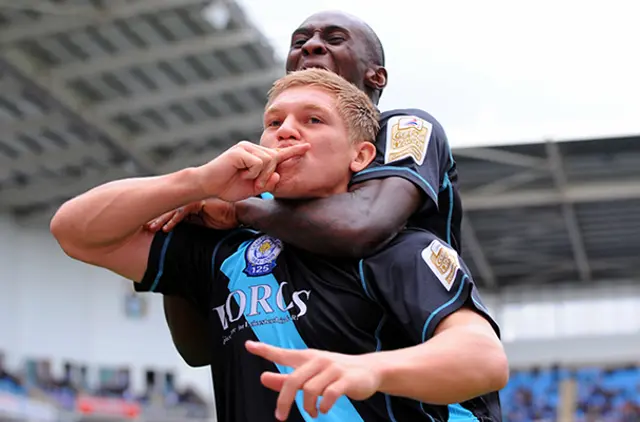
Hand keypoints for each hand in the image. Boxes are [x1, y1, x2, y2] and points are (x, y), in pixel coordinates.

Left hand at [145, 198, 237, 231]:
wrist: (238, 216)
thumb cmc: (225, 222)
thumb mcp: (205, 228)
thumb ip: (193, 229)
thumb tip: (182, 243)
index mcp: (192, 208)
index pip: (172, 212)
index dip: (161, 219)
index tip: (151, 229)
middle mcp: (191, 202)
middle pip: (169, 209)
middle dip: (156, 218)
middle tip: (146, 228)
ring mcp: (195, 200)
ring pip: (173, 209)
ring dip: (162, 219)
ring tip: (153, 228)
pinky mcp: (199, 202)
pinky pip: (183, 210)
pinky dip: (174, 219)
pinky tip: (167, 227)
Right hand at [198, 141, 309, 201]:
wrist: (207, 186)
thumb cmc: (228, 187)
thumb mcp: (253, 188)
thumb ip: (267, 183)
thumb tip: (278, 175)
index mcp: (257, 156)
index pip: (277, 153)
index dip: (293, 151)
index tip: (307, 147)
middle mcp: (252, 149)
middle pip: (275, 158)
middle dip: (268, 176)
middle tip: (256, 184)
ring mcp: (245, 147)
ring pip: (268, 160)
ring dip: (260, 175)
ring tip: (246, 178)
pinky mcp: (239, 151)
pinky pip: (258, 162)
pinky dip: (252, 172)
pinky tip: (241, 173)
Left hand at [245, 341, 380, 419]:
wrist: (369, 371)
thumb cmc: (334, 372)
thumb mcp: (309, 374)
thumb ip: (286, 378)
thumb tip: (263, 377)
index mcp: (307, 357)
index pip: (283, 353)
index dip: (265, 350)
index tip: (248, 346)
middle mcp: (318, 360)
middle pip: (294, 380)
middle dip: (284, 401)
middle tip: (280, 416)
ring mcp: (333, 369)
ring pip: (310, 390)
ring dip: (308, 406)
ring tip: (313, 413)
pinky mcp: (346, 380)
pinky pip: (330, 394)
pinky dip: (324, 406)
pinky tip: (324, 409)